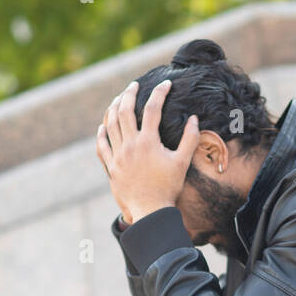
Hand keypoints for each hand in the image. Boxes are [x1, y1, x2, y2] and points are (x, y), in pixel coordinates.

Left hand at [95, 79, 199, 222]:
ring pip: (111, 124)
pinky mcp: (111, 167)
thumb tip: (194, 119)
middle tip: (134, 85)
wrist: (150, 211)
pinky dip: (101, 133)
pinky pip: (101, 146)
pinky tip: (103, 126)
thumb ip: (189, 139)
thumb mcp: (182, 163)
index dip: (160, 93)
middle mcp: (131, 145)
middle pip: (126, 111)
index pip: (153, 108)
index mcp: (149, 142)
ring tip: (119, 99)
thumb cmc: (168, 188)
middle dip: (130, 93)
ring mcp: (118, 156)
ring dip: (114, 108)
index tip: (166, 84)